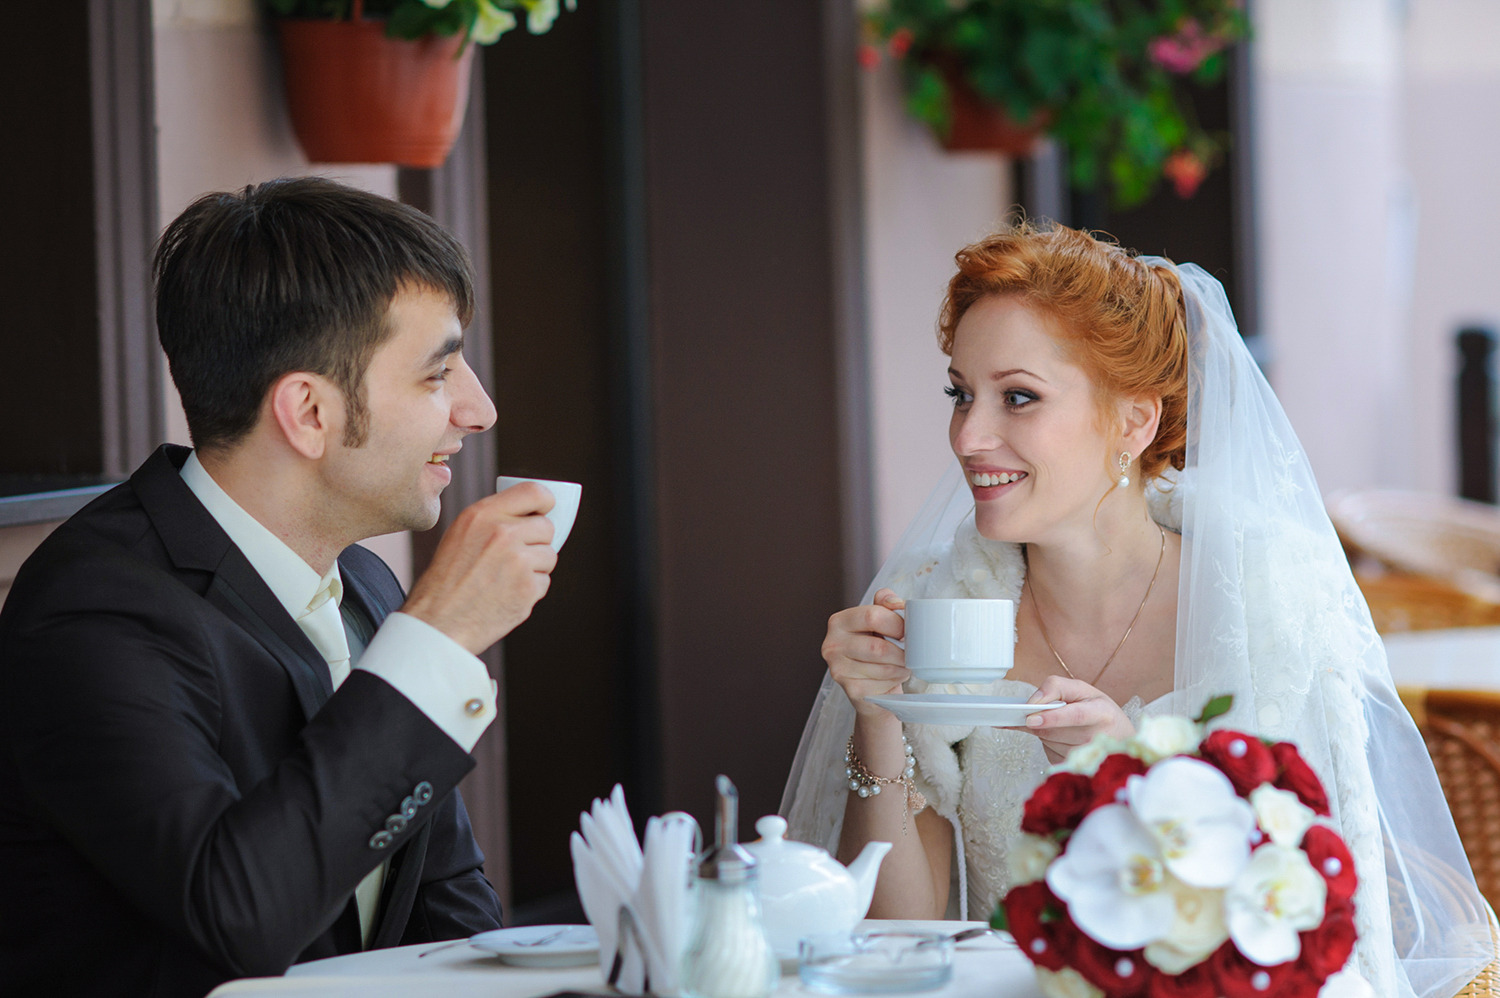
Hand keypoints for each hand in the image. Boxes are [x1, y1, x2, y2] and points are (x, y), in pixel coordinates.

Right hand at [400, 481, 557, 653]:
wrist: (438, 621)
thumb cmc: (447, 580)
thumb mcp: (461, 534)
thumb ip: (494, 520)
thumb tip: (533, 516)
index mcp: (483, 514)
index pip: (533, 492)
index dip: (546, 501)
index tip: (546, 510)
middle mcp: (503, 533)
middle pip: (547, 527)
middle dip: (537, 541)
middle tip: (515, 557)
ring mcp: (518, 561)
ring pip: (549, 555)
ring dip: (535, 567)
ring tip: (505, 578)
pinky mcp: (528, 587)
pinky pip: (544, 581)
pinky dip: (530, 590)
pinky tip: (506, 594)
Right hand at [822, 588, 909, 717]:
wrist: (868, 681)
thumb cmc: (874, 645)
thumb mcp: (878, 618)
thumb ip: (885, 603)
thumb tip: (897, 604)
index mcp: (839, 622)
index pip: (872, 616)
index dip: (896, 624)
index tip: (907, 631)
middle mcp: (832, 645)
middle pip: (878, 647)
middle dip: (902, 651)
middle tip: (912, 652)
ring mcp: (839, 670)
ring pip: (884, 668)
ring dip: (902, 667)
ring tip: (903, 664)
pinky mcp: (852, 690)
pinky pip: (884, 684)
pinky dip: (896, 680)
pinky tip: (895, 676)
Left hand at [1020, 676, 1135, 763]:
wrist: (1120, 739)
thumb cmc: (1100, 713)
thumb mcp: (1083, 691)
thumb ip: (1056, 688)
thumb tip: (1033, 702)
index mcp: (1102, 713)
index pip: (1075, 716)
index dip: (1052, 718)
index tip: (1030, 719)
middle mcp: (1098, 738)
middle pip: (1055, 732)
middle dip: (1040, 722)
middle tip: (1033, 714)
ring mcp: (1089, 758)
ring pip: (1049, 743)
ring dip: (1044, 732)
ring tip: (1060, 725)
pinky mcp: (1078, 769)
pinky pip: (1051, 754)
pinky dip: (1049, 744)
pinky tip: (1063, 739)